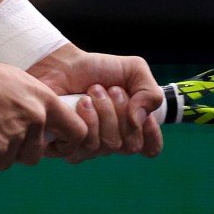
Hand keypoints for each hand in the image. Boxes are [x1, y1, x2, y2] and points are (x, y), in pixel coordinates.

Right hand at [0, 43, 79, 171]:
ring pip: (8, 162)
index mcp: (45, 101)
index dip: (67, 144)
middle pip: (34, 156)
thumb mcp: (20, 82)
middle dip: (17, 152)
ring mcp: (13, 135)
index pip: (77, 132)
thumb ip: (35, 105)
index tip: (55, 147)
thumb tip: (43, 128)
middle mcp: (34, 119)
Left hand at [27, 45, 163, 159]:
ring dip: (103, 112)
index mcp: (131, 129)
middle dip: (122, 112)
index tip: (138, 108)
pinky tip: (78, 104)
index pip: (151, 148)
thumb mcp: (135, 71)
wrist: (62, 64)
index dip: (150, 131)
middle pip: (130, 145)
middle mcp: (112, 142)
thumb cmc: (97, 69)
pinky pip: (84, 147)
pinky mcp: (66, 147)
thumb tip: (139, 121)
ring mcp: (89, 148)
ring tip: (91, 92)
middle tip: (110, 90)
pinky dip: (85, 120)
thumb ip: (151, 93)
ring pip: (108, 145)